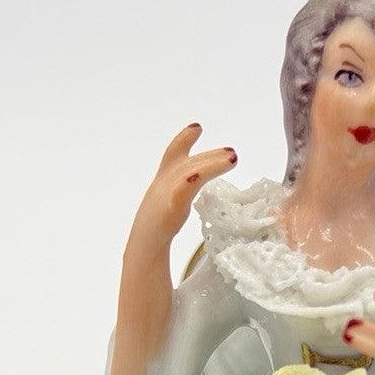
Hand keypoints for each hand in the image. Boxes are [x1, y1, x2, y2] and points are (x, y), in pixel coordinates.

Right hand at [128, 123, 236, 255]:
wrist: (142, 248)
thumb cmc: (159, 227)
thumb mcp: (172, 203)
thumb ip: (184, 191)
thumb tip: (203, 188)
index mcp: (164, 181)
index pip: (174, 154)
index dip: (184, 139)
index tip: (197, 127)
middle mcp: (163, 183)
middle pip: (188, 163)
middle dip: (210, 156)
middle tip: (232, 153)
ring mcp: (164, 196)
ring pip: (189, 173)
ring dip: (211, 164)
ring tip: (232, 158)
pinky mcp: (168, 210)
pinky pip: (180, 192)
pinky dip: (188, 182)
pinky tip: (198, 175)